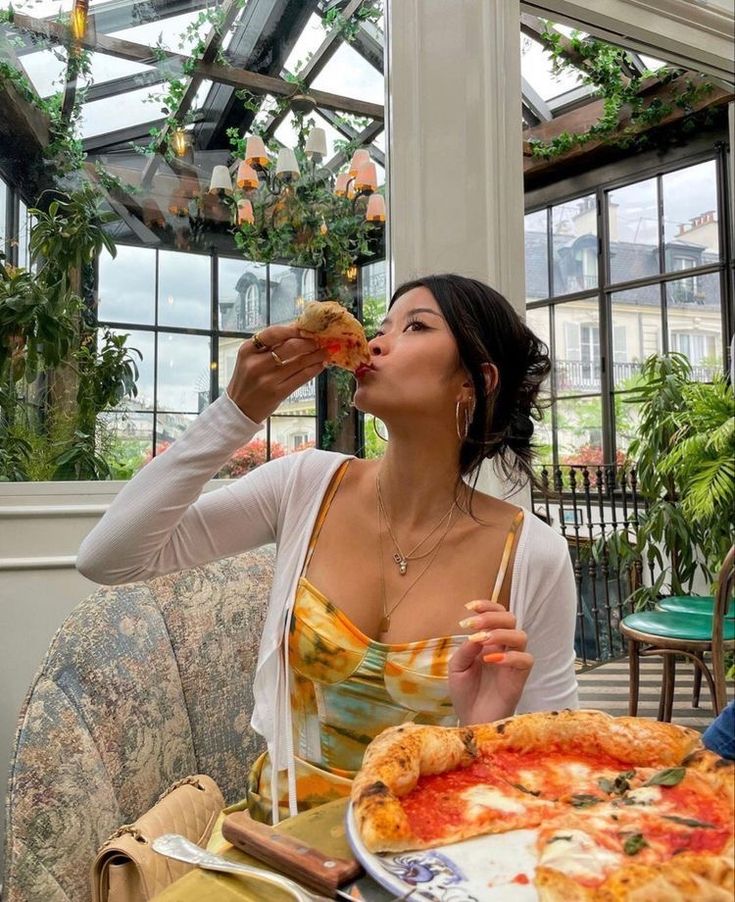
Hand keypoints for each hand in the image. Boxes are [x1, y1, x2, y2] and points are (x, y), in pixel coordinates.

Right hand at [227, 325, 327, 422]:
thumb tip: (296, 331)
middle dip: (309, 342)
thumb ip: (268, 346)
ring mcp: (267, 380)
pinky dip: (314, 369)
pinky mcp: (278, 393)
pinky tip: (319, 365)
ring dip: (316, 355)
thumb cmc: (247, 380)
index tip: (306, 329)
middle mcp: (256, 364)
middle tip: (319, 340)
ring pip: (299, 362)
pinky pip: (302, 378)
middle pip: (290, 346)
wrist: (239, 408)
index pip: (273, 333)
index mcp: (247, 350)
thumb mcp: (249, 359)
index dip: (293, 330)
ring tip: (324, 352)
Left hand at [448, 600, 532, 724]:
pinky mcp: (520, 678)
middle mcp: (503, 648)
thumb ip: (466, 649)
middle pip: (511, 619)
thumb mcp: (457, 667)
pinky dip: (509, 656)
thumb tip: (476, 635)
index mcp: (489, 641)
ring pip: (521, 635)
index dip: (487, 606)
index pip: (497, 614)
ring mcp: (513, 662)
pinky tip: (490, 660)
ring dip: (500, 633)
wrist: (471, 720)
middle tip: (472, 625)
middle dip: (491, 617)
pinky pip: (526, 660)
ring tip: (481, 641)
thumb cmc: (465, 693)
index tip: (470, 607)